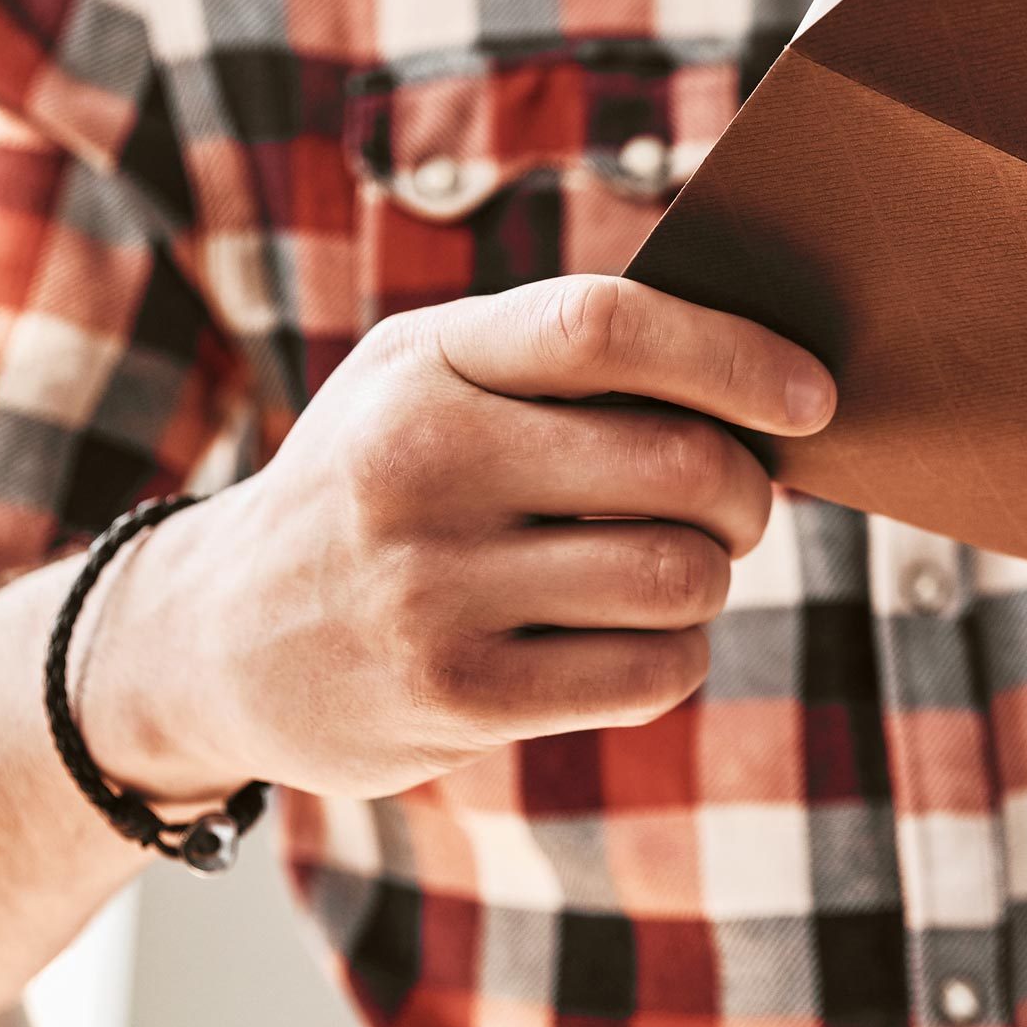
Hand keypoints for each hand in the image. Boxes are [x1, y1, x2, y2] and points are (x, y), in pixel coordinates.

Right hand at [82, 276, 835, 801]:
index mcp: (426, 362)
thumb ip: (561, 354)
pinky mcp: (456, 699)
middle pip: (678, 461)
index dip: (734, 355)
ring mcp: (433, 589)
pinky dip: (677, 653)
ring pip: (680, 574)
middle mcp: (421, 464)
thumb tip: (761, 377)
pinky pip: (649, 671)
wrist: (212, 639)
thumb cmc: (376, 480)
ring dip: (712, 576)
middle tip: (740, 503)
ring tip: (675, 568)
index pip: (606, 327)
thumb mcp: (425, 378)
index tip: (813, 395)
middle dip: (747, 489)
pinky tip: (636, 638)